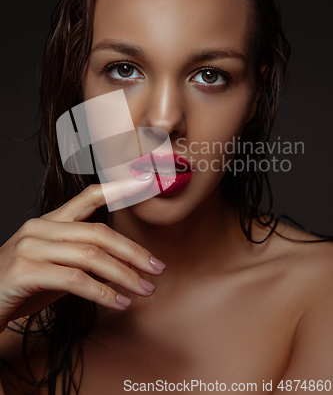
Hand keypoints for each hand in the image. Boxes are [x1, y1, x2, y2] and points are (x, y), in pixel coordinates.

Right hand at [0, 172, 164, 332]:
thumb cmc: (21, 286)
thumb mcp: (55, 266)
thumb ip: (81, 259)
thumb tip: (121, 264)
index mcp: (50, 222)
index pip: (88, 196)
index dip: (118, 188)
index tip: (146, 182)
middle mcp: (40, 228)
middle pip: (98, 233)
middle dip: (133, 252)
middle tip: (157, 268)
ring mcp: (31, 247)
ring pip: (91, 256)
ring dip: (124, 275)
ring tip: (145, 290)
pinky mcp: (25, 271)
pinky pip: (74, 280)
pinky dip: (102, 293)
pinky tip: (119, 303)